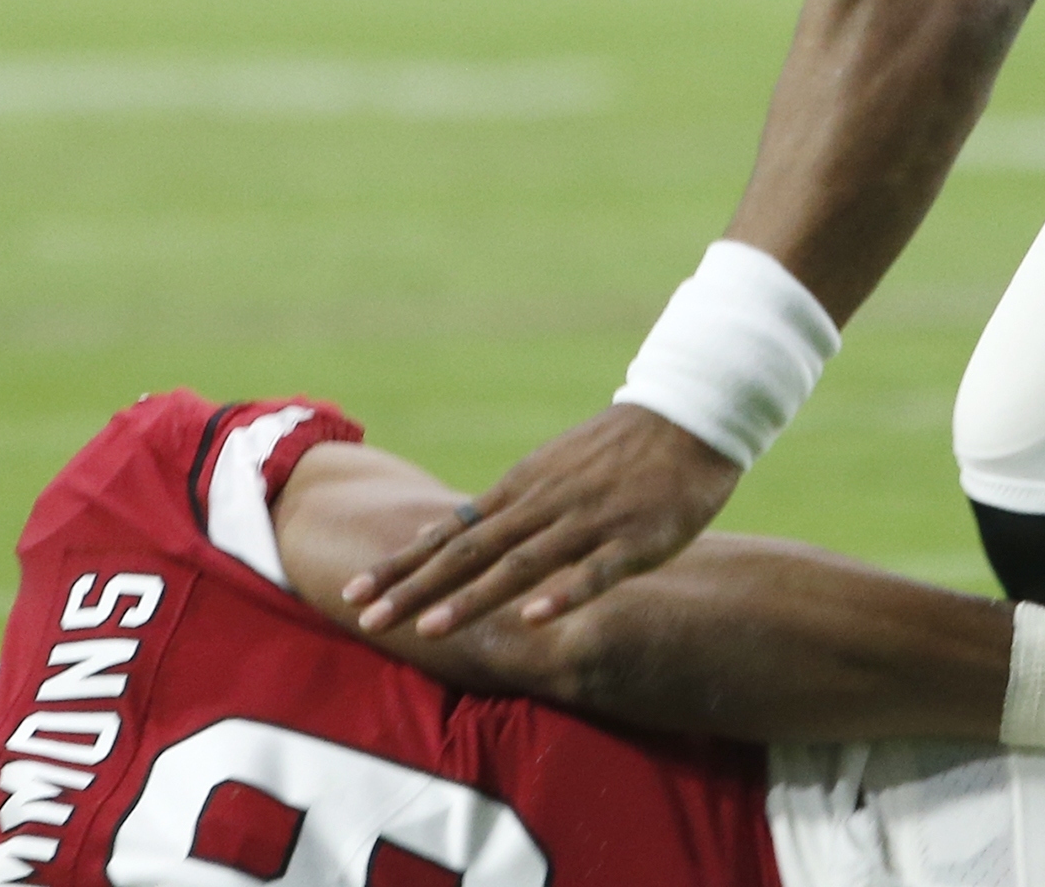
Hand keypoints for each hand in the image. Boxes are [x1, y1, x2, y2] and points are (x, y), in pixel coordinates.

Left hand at [345, 403, 740, 637]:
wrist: (689, 415)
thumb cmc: (618, 451)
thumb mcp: (551, 471)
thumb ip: (511, 507)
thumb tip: (460, 534)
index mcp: (521, 491)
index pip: (450, 534)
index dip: (402, 565)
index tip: (355, 592)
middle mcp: (542, 505)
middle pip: (469, 552)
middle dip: (415, 588)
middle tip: (367, 619)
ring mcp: (587, 521)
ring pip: (521, 564)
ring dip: (473, 597)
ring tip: (430, 629)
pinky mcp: (634, 538)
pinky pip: (594, 572)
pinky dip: (563, 594)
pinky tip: (534, 619)